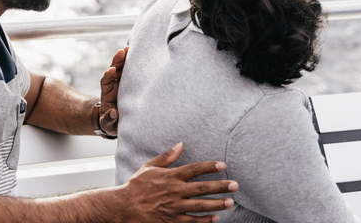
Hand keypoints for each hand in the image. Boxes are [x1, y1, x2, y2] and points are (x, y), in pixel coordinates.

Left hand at [98, 46, 126, 135]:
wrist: (118, 123)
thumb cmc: (112, 124)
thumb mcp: (108, 125)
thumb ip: (109, 120)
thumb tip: (113, 113)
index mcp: (107, 95)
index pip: (106, 82)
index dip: (108, 76)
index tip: (111, 70)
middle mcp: (114, 86)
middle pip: (114, 71)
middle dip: (117, 61)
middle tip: (122, 51)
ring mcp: (122, 84)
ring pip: (122, 69)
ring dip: (125, 58)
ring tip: (129, 48)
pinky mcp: (130, 84)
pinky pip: (131, 72)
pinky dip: (132, 64)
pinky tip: (138, 55)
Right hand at [118, 143, 237, 222]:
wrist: (124, 206)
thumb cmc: (137, 185)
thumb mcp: (149, 167)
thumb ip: (166, 157)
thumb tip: (180, 145)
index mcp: (170, 176)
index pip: (194, 169)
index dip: (209, 167)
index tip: (222, 165)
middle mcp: (174, 191)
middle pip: (202, 188)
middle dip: (220, 186)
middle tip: (235, 185)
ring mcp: (174, 207)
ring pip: (200, 206)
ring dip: (217, 204)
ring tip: (230, 202)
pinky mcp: (171, 220)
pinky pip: (191, 221)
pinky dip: (204, 221)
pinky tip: (214, 219)